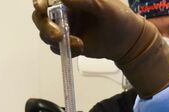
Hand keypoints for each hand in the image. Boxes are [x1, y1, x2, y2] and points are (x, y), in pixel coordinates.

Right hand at [31, 0, 168, 96]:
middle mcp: (64, 12)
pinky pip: (56, 48)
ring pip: (46, 34)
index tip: (41, 8)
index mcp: (71, 0)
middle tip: (58, 36)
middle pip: (40, 17)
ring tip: (78, 44)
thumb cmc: (120, 18)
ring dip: (56, 40)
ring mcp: (65, 28)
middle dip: (45, 26)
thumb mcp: (104, 5)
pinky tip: (80, 48)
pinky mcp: (68, 43)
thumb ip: (83, 0)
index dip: (40, 3)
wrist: (128, 42)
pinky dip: (65, 50)